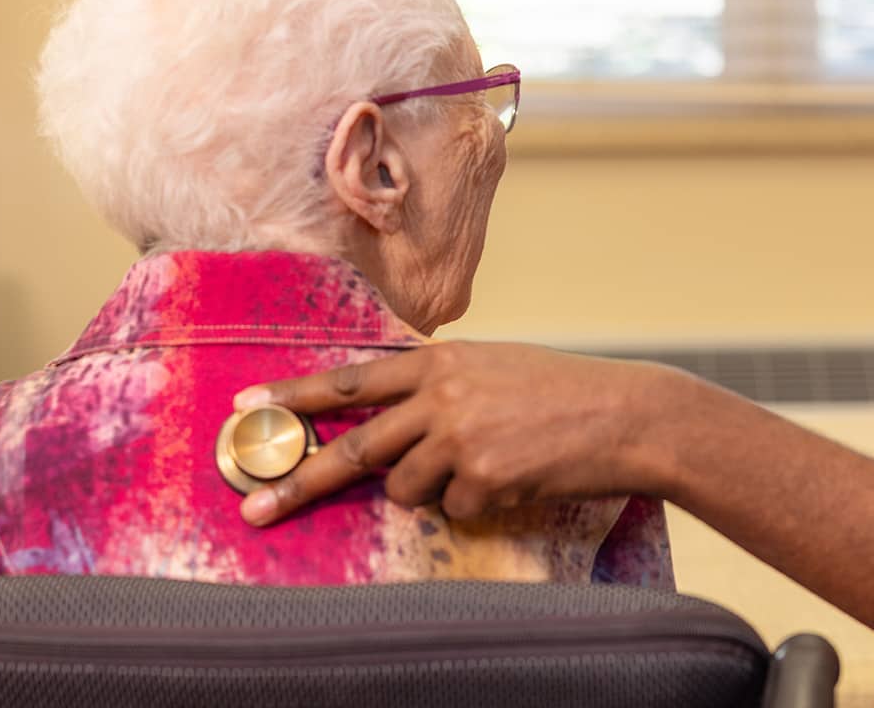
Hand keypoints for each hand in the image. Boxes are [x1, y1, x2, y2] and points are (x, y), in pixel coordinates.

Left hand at [232, 341, 701, 523]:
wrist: (626, 413)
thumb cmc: (562, 391)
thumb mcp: (492, 367)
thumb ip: (439, 386)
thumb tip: (388, 421)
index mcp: (440, 362)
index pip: (350, 378)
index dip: (294, 394)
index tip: (246, 405)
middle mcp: (441, 396)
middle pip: (353, 447)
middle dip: (299, 482)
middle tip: (255, 510)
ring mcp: (460, 438)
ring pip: (405, 487)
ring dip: (433, 487)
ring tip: (488, 462)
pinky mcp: (483, 478)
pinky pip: (455, 508)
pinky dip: (480, 502)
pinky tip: (518, 475)